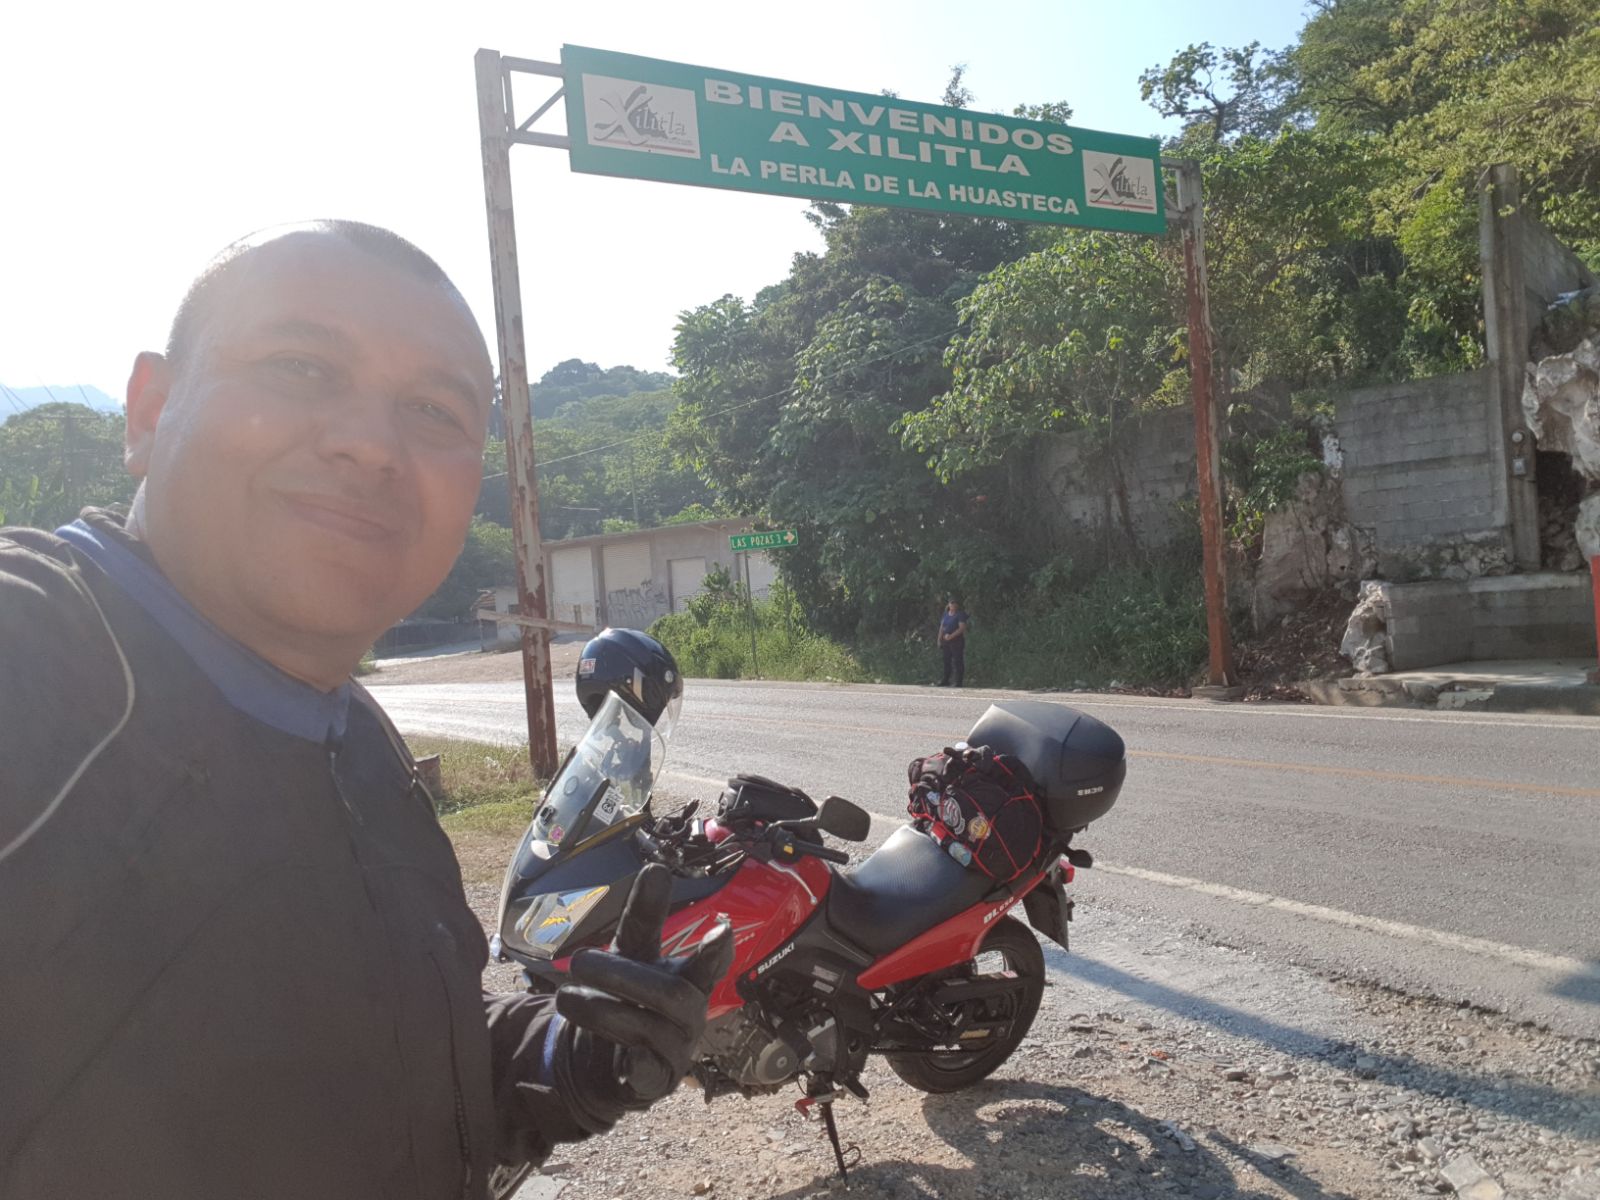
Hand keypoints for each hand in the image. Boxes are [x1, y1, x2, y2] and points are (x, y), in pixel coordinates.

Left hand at [550, 864, 731, 1130]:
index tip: (720, 929)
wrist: (610, 1061)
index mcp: (687, 979)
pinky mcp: (656, 1081)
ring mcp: (677, 1050)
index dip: (715, 950)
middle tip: (577, 961)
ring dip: (602, 1010)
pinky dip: (629, 1062)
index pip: (708, 964)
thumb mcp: (633, 955)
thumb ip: (644, 916)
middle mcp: (690, 1014)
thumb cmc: (630, 997)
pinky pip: (646, 1072)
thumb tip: (657, 868)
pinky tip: (610, 1055)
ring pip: (648, 1028)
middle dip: (623, 974)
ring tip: (565, 997)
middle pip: (669, 993)